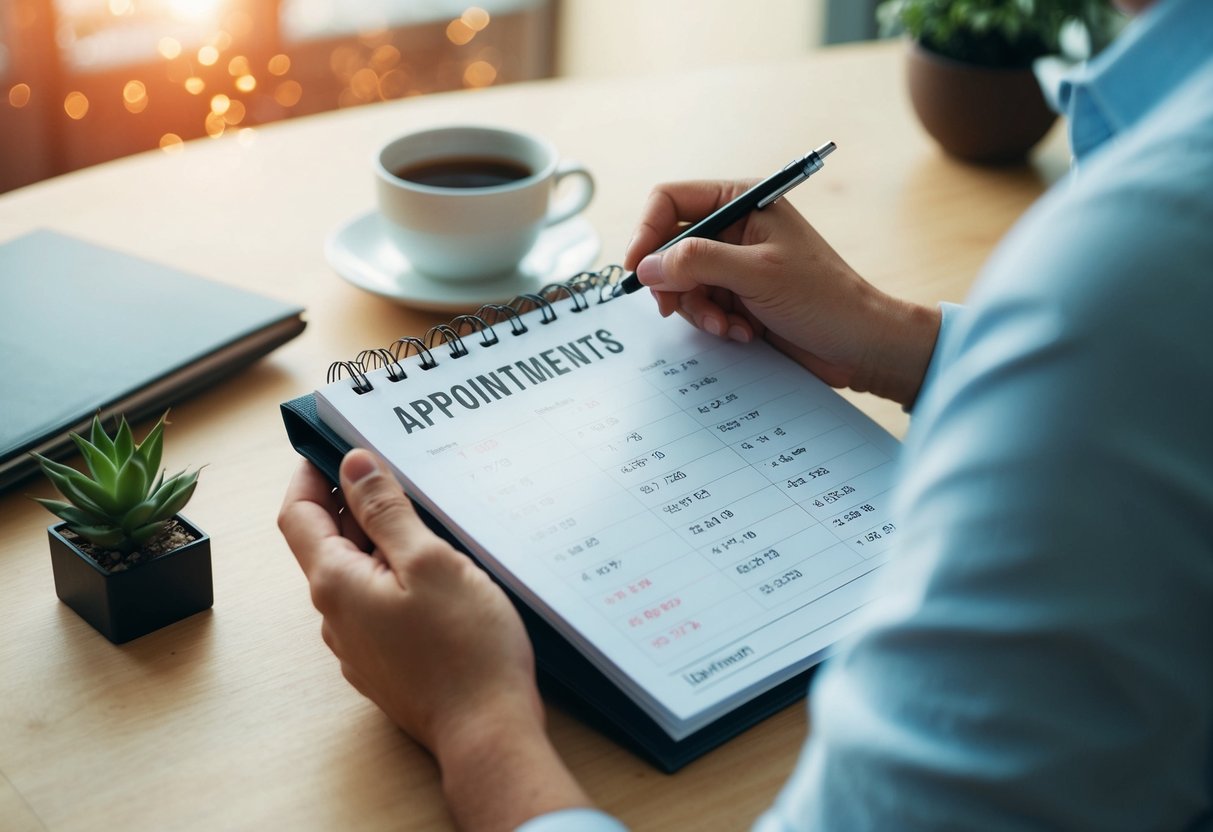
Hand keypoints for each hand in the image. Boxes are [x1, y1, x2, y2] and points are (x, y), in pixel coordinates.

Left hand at [278, 449, 591, 830]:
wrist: (487, 732)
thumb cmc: (465, 648)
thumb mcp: (429, 561)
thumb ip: (386, 511)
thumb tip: (353, 465)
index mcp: (336, 583)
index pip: (297, 515)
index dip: (309, 474)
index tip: (332, 445)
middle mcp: (336, 617)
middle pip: (328, 543)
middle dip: (353, 502)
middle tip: (394, 468)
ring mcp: (359, 644)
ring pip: (357, 574)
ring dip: (378, 539)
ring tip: (425, 514)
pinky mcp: (388, 662)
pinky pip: (379, 603)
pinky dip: (395, 574)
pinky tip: (437, 570)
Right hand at [625, 180, 940, 406]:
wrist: (859, 344)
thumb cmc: (823, 299)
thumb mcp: (756, 274)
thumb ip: (697, 262)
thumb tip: (647, 265)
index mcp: (742, 202)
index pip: (670, 201)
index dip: (646, 232)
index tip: (637, 270)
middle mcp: (735, 228)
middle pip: (670, 246)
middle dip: (673, 282)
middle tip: (674, 308)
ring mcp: (735, 264)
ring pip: (682, 282)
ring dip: (697, 310)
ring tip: (727, 325)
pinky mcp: (738, 296)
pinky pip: (701, 306)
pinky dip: (714, 323)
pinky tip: (742, 332)